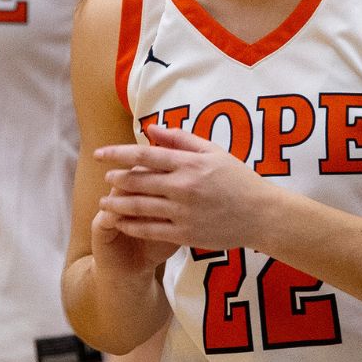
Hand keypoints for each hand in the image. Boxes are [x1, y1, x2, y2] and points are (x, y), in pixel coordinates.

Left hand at [94, 124, 278, 252]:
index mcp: (189, 163)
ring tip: (104, 202)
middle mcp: (183, 187)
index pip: (145, 155)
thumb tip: (152, 128)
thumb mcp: (214, 151)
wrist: (262, 214)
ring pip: (139, 207)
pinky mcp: (185, 234)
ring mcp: (183, 212)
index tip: (100, 153)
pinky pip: (151, 230)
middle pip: (137, 181)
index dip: (118, 153)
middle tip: (104, 178)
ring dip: (117, 204)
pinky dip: (132, 227)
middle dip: (115, 179)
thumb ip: (182, 139)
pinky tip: (120, 223)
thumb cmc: (239, 179)